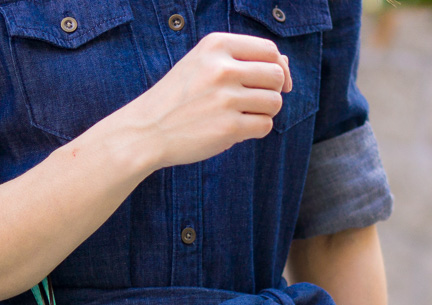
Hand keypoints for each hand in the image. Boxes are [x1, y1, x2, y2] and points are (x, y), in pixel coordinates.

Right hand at [115, 31, 291, 170]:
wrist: (145, 131)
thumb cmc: (178, 98)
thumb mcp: (203, 65)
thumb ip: (242, 60)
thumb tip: (285, 65)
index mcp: (216, 46)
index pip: (270, 50)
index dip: (277, 67)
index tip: (270, 82)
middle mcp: (222, 68)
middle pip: (276, 76)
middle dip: (272, 91)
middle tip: (251, 102)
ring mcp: (226, 98)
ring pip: (274, 102)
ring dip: (264, 112)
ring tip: (241, 115)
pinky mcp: (229, 127)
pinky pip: (265, 126)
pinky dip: (255, 130)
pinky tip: (235, 130)